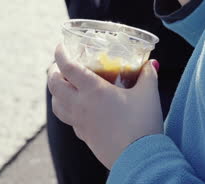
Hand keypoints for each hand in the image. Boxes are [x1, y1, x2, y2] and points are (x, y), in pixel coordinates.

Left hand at [47, 44, 163, 168]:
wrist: (140, 158)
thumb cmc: (143, 123)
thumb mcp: (148, 94)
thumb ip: (148, 75)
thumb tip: (151, 64)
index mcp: (93, 90)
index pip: (68, 67)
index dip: (60, 54)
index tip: (60, 45)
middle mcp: (81, 105)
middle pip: (54, 85)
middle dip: (53, 72)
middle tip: (60, 65)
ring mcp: (80, 122)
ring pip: (56, 105)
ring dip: (56, 92)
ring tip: (65, 86)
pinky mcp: (84, 136)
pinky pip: (69, 120)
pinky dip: (67, 110)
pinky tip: (79, 108)